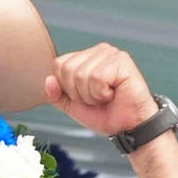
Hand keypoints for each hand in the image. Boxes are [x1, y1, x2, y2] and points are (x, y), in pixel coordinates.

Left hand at [43, 43, 158, 136]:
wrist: (129, 126)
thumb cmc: (106, 114)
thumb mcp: (74, 107)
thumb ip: (57, 95)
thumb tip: (48, 81)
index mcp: (86, 57)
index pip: (59, 64)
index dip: (67, 88)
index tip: (85, 96)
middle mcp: (98, 51)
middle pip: (67, 69)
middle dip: (78, 92)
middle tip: (96, 98)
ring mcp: (110, 53)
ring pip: (81, 74)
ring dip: (91, 94)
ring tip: (106, 96)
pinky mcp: (121, 60)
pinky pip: (97, 77)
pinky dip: (101, 93)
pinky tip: (113, 93)